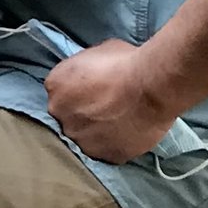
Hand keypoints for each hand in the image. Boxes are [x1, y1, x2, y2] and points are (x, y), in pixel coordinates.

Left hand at [45, 37, 180, 162]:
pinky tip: (129, 133)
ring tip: (120, 122)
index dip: (77, 91)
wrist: (152, 86)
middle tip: (107, 107)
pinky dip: (116, 144)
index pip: (59, 91)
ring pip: (85, 137)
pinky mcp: (102, 155)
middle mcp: (59, 114)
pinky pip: (106, 151)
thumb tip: (92, 76)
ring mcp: (79, 138)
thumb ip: (86, 69)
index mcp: (55, 85)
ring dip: (98, 131)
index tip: (94, 90)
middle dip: (83, 112)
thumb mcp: (97, 52)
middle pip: (67, 116)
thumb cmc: (127, 62)